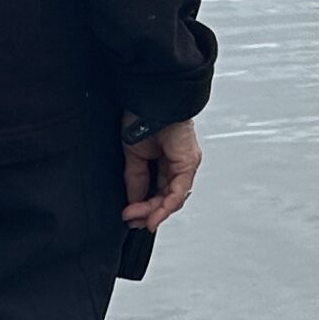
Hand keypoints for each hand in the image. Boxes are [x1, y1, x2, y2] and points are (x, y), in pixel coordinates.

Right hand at [121, 118, 202, 232]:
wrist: (150, 99)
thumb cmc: (142, 116)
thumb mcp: (134, 154)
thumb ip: (136, 179)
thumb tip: (133, 201)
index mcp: (166, 159)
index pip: (158, 191)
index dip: (144, 206)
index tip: (130, 216)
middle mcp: (179, 163)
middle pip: (167, 198)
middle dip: (148, 212)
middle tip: (132, 220)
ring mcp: (186, 164)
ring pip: (174, 198)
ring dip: (154, 211)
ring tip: (137, 218)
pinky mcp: (188, 162)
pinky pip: (179, 191)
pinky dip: (166, 206)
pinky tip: (154, 215)